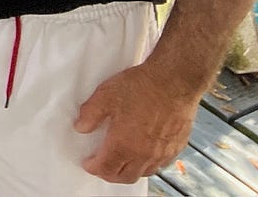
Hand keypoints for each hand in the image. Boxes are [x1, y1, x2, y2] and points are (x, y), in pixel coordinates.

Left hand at [73, 62, 198, 183]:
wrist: (174, 81)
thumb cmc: (141, 87)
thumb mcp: (105, 95)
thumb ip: (90, 114)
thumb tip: (81, 127)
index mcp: (124, 144)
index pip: (105, 168)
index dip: (94, 167)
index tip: (88, 163)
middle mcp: (144, 154)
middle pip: (124, 176)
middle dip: (110, 174)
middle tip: (102, 167)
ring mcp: (162, 153)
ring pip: (143, 173)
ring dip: (129, 171)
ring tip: (121, 162)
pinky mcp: (176, 147)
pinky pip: (160, 165)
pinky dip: (148, 165)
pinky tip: (143, 155)